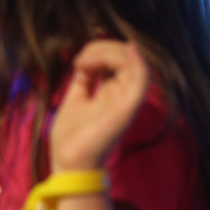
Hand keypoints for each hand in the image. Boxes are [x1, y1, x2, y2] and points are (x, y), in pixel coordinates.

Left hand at [50, 40, 148, 171]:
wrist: (69, 161)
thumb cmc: (71, 136)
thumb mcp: (75, 99)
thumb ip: (85, 80)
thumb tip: (87, 59)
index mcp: (113, 92)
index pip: (119, 60)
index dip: (102, 50)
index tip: (77, 61)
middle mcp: (124, 94)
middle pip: (128, 57)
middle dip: (104, 47)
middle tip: (80, 59)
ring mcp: (128, 100)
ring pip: (135, 62)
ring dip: (110, 52)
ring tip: (84, 60)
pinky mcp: (129, 106)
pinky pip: (141, 77)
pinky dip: (130, 60)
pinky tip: (106, 58)